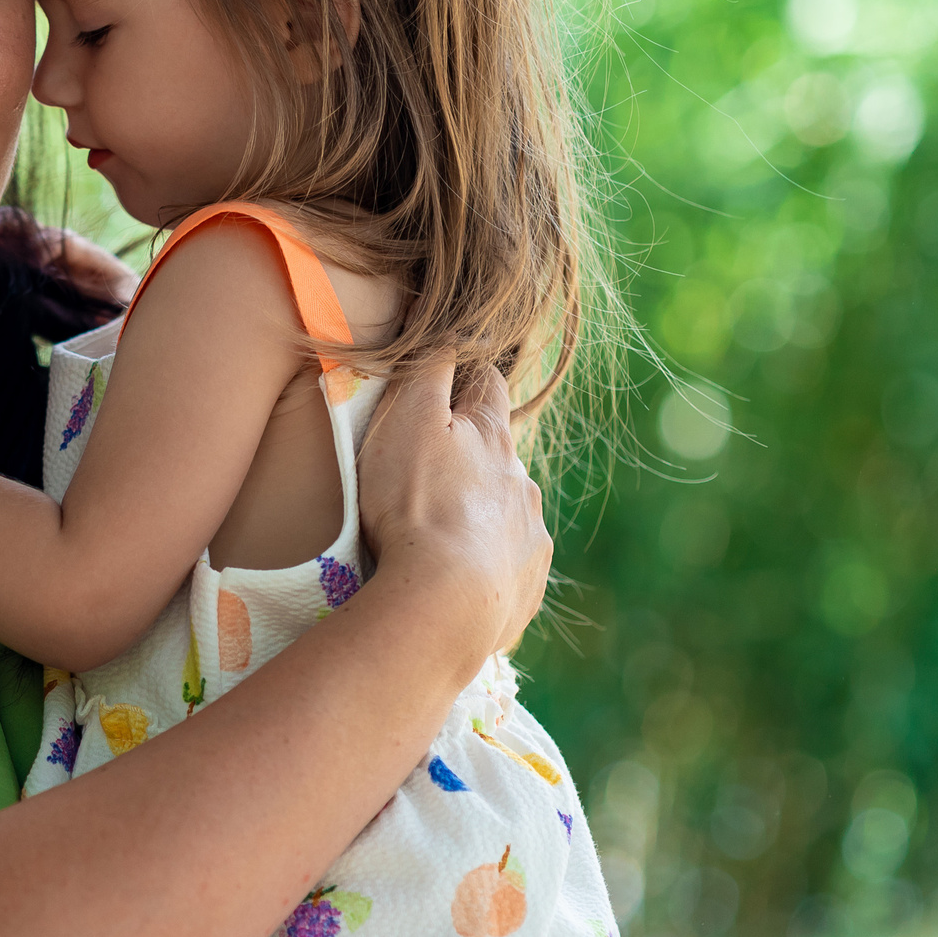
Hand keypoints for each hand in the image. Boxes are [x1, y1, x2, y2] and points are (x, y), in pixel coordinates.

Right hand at [355, 360, 550, 661]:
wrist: (446, 603)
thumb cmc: (416, 504)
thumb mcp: (407, 420)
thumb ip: (428, 371)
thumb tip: (449, 333)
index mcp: (493, 438)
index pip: (488, 386)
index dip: (467, 378)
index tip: (445, 385)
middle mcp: (523, 482)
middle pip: (499, 455)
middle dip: (471, 459)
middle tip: (425, 478)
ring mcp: (530, 536)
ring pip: (506, 512)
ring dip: (477, 516)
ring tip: (436, 538)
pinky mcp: (527, 585)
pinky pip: (507, 566)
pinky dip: (485, 565)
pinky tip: (454, 580)